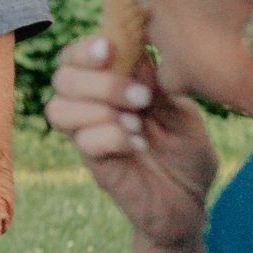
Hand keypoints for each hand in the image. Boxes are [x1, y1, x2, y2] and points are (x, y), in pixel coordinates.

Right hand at [45, 34, 215, 251]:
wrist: (192, 204)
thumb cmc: (186, 155)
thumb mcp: (183, 113)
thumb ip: (158, 86)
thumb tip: (137, 53)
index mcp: (110, 88)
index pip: (75, 57)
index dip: (84, 49)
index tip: (111, 48)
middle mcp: (92, 110)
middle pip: (61, 78)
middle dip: (99, 81)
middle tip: (141, 97)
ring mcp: (91, 138)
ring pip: (59, 110)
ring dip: (100, 109)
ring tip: (137, 122)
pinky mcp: (97, 167)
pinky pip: (85, 143)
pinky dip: (112, 137)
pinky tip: (139, 145)